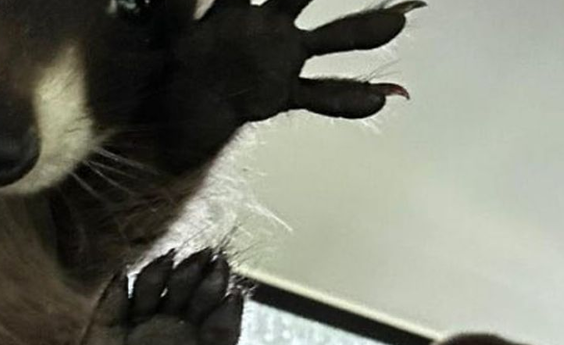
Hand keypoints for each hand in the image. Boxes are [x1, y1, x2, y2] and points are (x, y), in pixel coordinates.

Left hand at [166, 0, 424, 122]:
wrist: (177, 115)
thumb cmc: (170, 71)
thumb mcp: (167, 35)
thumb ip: (172, 11)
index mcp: (231, 8)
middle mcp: (264, 25)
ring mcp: (280, 57)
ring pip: (329, 40)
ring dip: (361, 31)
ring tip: (396, 23)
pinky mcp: (283, 91)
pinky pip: (322, 95)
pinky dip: (350, 100)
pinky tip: (381, 98)